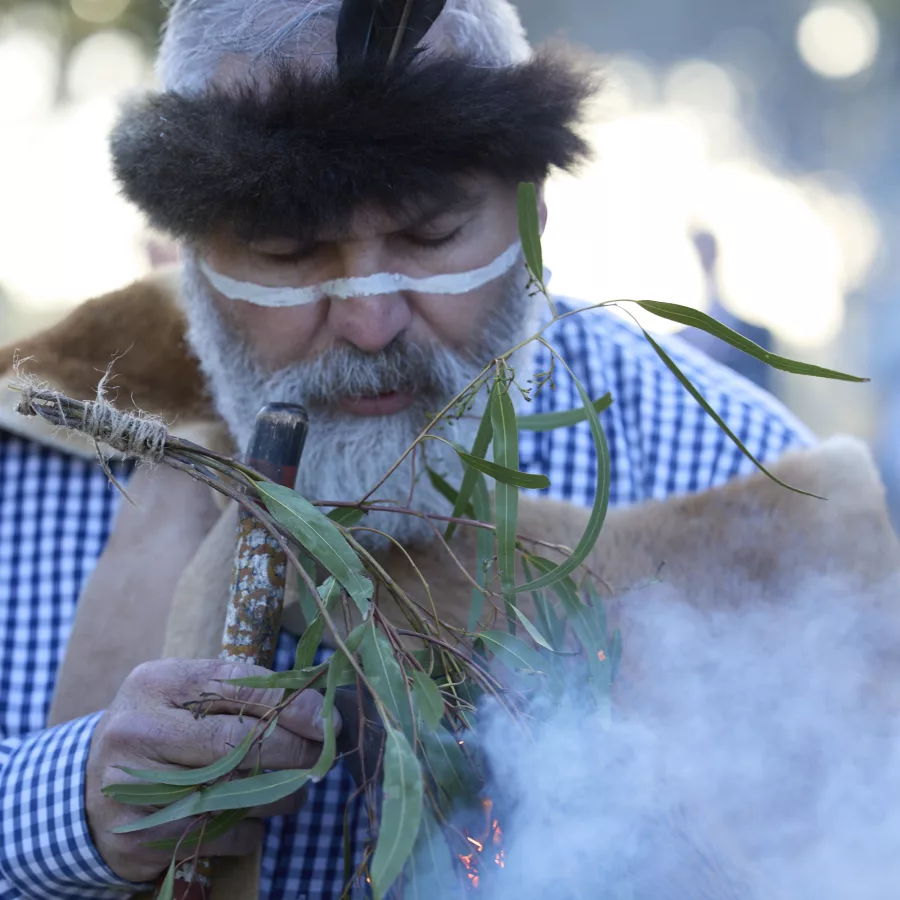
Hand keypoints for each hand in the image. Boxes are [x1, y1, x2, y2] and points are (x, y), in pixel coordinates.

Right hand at [85, 659, 338, 882]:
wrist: (87, 788)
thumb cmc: (161, 730)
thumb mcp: (187, 696)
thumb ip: (243, 692)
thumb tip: (320, 704)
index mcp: (157, 682)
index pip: (238, 684)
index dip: (292, 703)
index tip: (327, 719)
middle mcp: (138, 729)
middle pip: (238, 741)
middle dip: (295, 750)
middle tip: (323, 755)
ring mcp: (132, 786)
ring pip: (234, 792)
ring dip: (281, 792)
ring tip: (298, 786)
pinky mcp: (136, 837)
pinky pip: (219, 833)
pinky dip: (251, 827)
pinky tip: (254, 817)